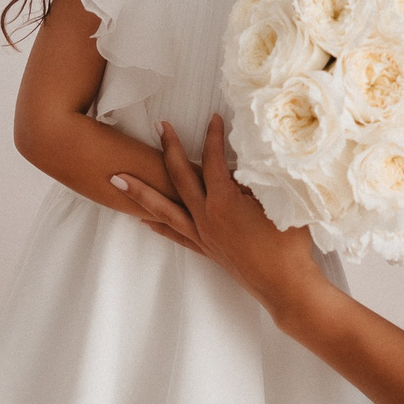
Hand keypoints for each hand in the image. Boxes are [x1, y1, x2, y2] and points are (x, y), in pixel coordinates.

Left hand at [114, 116, 328, 317]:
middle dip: (168, 149)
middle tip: (159, 127)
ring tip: (115, 179)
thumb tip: (251, 158)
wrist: (286, 285)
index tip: (213, 118)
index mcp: (224, 202)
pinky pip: (174, 233)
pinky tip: (141, 219)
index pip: (212, 161)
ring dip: (138, 192)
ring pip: (163, 209)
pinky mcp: (206, 250)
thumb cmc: (289, 245)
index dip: (213, 137)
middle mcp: (206, 217)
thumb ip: (263, 178)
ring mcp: (203, 235)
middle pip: (179, 177)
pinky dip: (157, 223)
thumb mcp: (281, 202)